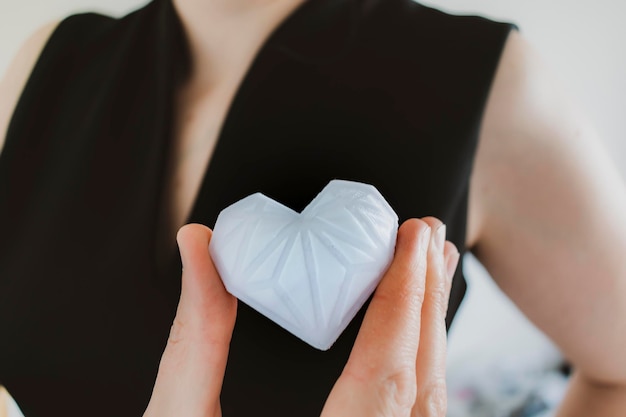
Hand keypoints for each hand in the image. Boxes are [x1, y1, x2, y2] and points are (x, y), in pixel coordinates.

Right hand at [143, 218, 459, 416]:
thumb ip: (195, 337)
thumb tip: (199, 250)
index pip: (384, 373)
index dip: (403, 297)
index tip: (415, 237)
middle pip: (419, 383)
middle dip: (426, 302)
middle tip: (429, 239)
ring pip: (429, 404)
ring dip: (429, 331)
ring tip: (428, 272)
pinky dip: (419, 368)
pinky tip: (414, 339)